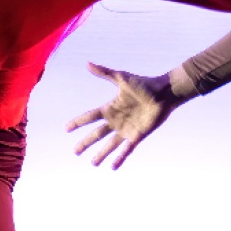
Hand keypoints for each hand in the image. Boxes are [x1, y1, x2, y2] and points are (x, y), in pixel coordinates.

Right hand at [66, 63, 189, 169]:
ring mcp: (127, 129)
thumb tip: (87, 63)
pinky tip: (113, 167)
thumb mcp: (122, 78)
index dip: (78, 122)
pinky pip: (127, 149)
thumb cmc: (144, 84)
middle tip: (75, 152)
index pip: (90, 116)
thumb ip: (104, 73)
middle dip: (86, 142)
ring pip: (110, 145)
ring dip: (101, 154)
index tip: (66, 129)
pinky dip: (120, 158)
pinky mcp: (137, 135)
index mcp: (111, 107)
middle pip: (97, 134)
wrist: (164, 93)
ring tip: (93, 164)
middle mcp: (117, 120)